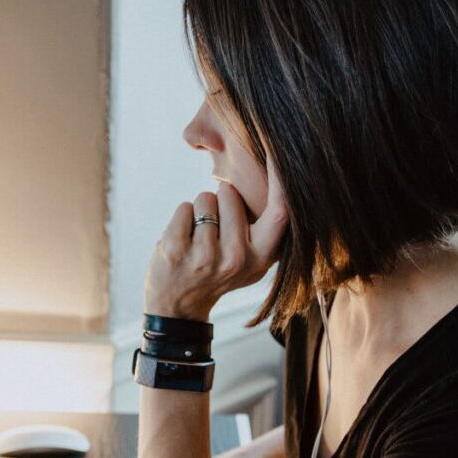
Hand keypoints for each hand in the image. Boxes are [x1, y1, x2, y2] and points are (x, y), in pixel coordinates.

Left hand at [143, 159, 287, 320]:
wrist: (177, 307)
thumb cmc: (217, 273)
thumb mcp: (251, 259)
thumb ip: (265, 228)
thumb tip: (278, 176)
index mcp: (262, 257)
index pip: (280, 211)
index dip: (281, 179)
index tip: (279, 150)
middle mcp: (237, 258)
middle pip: (230, 194)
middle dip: (220, 199)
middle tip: (215, 231)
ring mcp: (206, 256)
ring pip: (205, 198)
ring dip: (200, 211)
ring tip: (198, 239)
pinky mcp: (176, 250)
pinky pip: (185, 207)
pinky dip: (181, 217)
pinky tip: (182, 242)